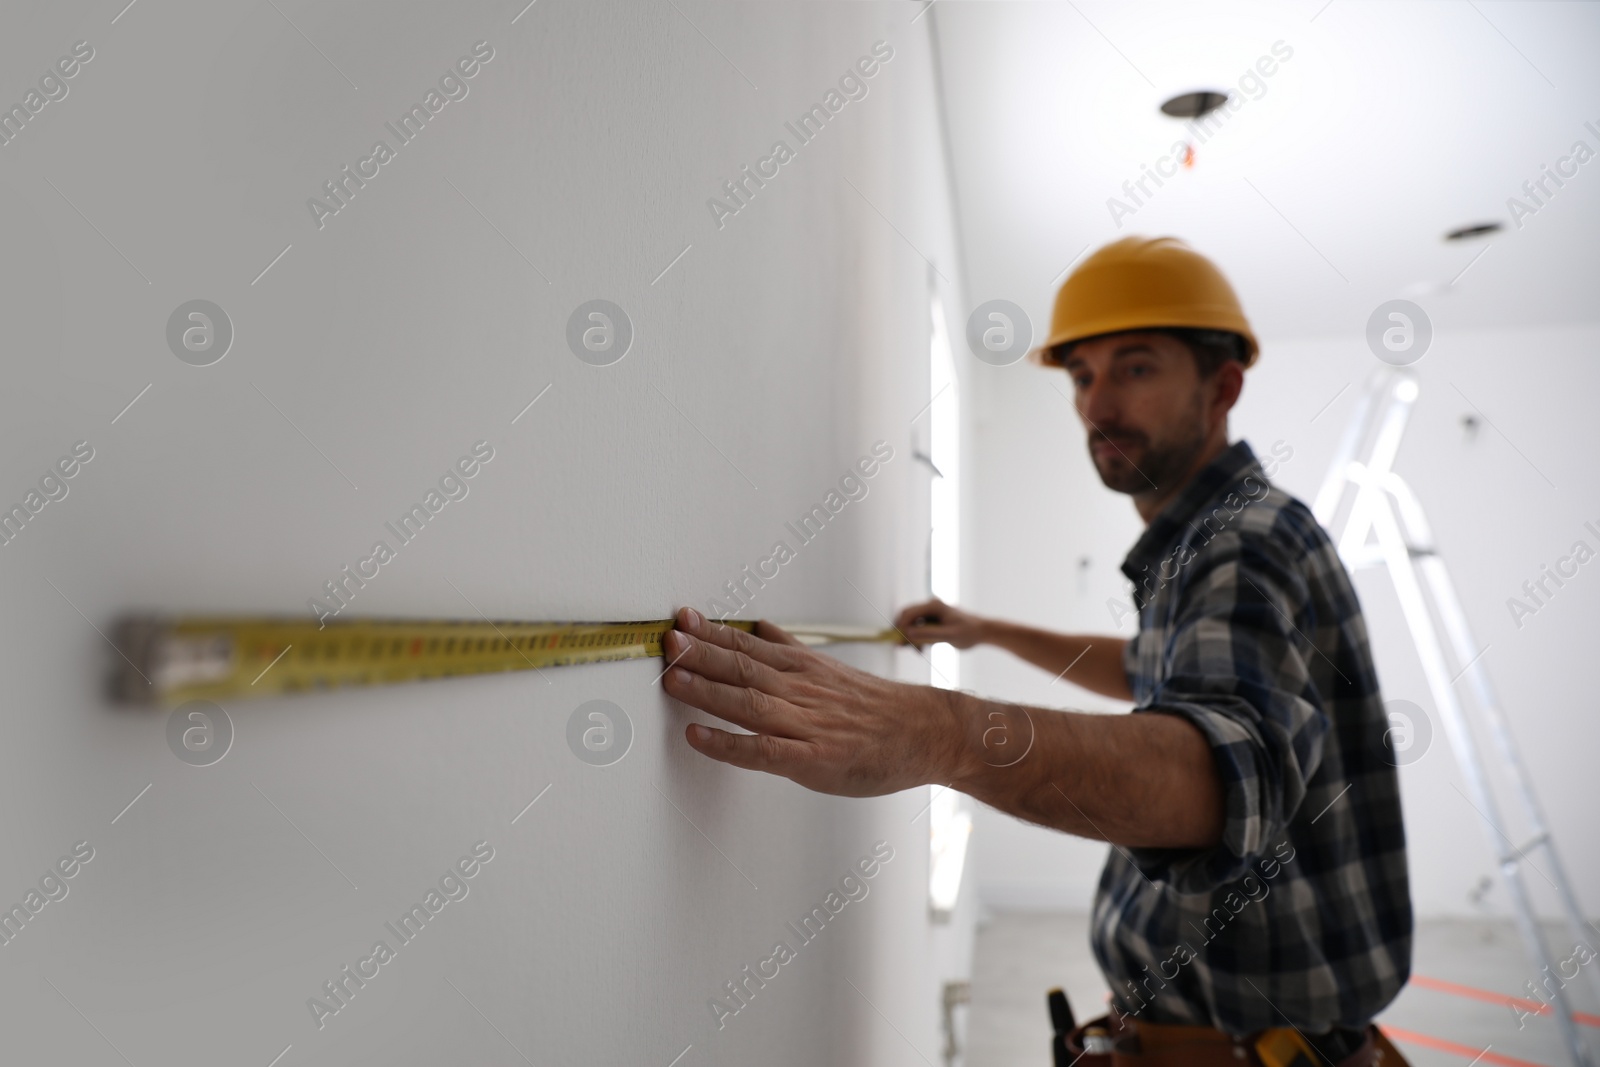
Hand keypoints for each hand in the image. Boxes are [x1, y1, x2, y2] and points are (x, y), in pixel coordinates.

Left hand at [661, 608, 961, 795]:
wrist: (925, 732)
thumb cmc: (877, 706)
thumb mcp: (830, 669)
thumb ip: (789, 650)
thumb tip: (758, 627)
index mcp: (802, 668)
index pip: (748, 646)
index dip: (711, 633)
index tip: (681, 618)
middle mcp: (799, 690)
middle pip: (743, 668)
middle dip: (701, 653)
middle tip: (668, 640)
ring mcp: (805, 724)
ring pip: (748, 703)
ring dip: (707, 690)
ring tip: (672, 678)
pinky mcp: (813, 759)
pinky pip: (762, 751)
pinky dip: (728, 743)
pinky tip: (698, 737)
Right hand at [893, 598, 988, 649]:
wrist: (982, 632)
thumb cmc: (969, 632)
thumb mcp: (949, 635)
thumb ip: (928, 634)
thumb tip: (908, 633)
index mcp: (933, 606)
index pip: (909, 613)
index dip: (901, 626)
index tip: (899, 642)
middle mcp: (930, 607)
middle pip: (907, 617)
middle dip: (903, 631)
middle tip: (901, 647)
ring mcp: (931, 614)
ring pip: (912, 624)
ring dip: (910, 637)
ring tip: (916, 652)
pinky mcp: (934, 622)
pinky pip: (919, 629)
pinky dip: (918, 639)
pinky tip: (921, 650)